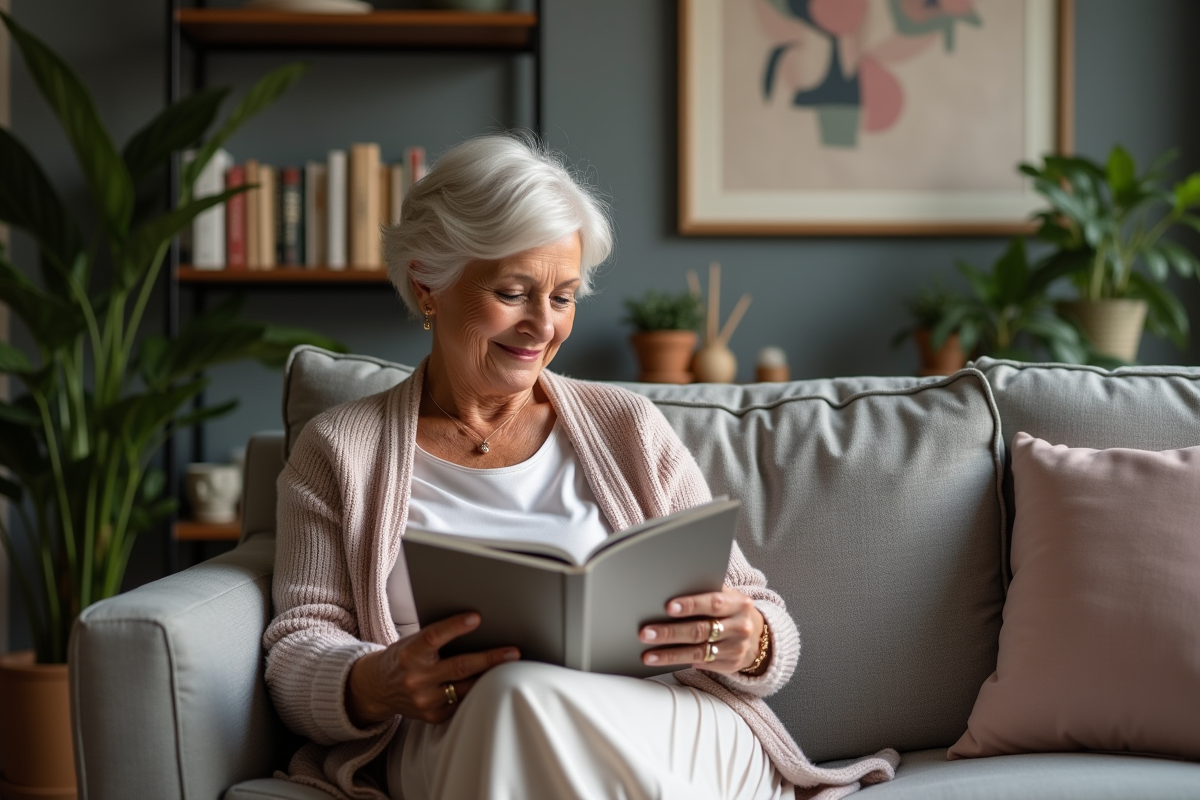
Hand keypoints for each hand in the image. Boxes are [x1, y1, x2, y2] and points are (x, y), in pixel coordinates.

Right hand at [346, 612, 518, 725]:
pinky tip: (490, 683)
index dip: (455, 627)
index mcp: (409, 654)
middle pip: (460, 667)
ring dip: (490, 677)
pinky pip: (461, 703)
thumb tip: (475, 628)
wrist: (377, 688)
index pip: (434, 637)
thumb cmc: (402, 658)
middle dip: (489, 659)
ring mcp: (424, 700)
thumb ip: (437, 639)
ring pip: (466, 688)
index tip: (476, 617)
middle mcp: (416, 678)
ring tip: (510, 667)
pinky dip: (476, 692)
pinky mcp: (432, 716)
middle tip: (513, 652)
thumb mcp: (412, 643)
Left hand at [638, 587, 764, 673]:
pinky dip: (679, 663)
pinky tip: (663, 661)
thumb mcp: (728, 597)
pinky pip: (701, 664)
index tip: (668, 607)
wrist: (758, 637)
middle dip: (670, 632)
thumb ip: (706, 591)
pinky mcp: (730, 665)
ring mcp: (735, 648)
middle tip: (646, 633)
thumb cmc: (732, 611)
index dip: (691, 605)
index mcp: (738, 603)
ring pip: (698, 652)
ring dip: (670, 654)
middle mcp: (739, 626)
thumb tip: (672, 586)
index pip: (713, 603)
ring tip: (649, 654)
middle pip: (700, 630)